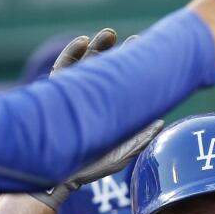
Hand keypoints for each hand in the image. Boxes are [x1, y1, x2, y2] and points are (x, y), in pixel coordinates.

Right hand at [31, 31, 155, 209]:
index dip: (134, 68)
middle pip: (104, 68)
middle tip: (135, 41)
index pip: (121, 83)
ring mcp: (71, 94)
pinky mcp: (53, 94)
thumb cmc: (90, 168)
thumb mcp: (121, 154)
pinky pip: (62, 68)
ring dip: (97, 46)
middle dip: (118, 52)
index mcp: (106, 109)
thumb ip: (140, 140)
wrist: (59, 178)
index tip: (149, 54)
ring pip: (85, 63)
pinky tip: (83, 42)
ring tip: (110, 35)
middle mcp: (89, 99)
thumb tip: (161, 122)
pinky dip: (71, 52)